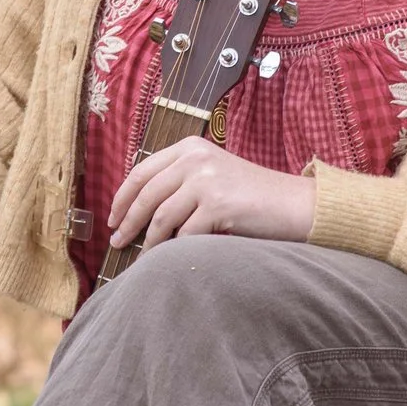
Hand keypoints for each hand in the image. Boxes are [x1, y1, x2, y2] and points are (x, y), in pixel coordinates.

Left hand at [109, 137, 315, 247]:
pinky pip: (184, 233)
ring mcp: (207, 180)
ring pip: (161, 216)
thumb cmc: (251, 196)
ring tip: (141, 254)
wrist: (293, 203)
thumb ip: (179, 181)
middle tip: (117, 241)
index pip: (141, 171)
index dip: (122, 197)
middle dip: (127, 221)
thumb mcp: (212, 174)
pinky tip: (170, 257)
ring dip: (148, 240)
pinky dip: (174, 248)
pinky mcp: (218, 204)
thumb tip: (137, 208)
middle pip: (146, 194)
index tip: (113, 217)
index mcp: (190, 148)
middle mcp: (196, 159)